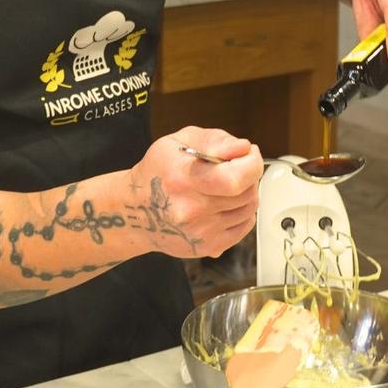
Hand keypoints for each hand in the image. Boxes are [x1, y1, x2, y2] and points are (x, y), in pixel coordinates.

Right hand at [128, 127, 263, 258]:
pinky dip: (243, 212)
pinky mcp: (207, 246)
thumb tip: (243, 148)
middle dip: (249, 175)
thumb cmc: (157, 171)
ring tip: (228, 184)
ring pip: (248, 209)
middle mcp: (192, 209)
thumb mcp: (179, 141)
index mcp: (184, 179)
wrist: (135, 210)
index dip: (252, 163)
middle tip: (237, 167)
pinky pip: (244, 227)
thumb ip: (215, 140)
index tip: (249, 154)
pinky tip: (227, 202)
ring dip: (246, 193)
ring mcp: (201, 231)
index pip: (235, 178)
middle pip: (246, 193)